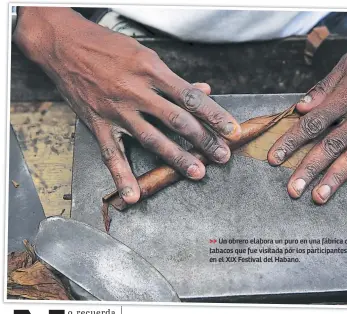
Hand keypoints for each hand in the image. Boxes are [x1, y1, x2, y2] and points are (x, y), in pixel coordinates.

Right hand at [14, 7, 240, 203]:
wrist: (64, 45)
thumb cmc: (109, 47)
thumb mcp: (146, 55)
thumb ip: (175, 79)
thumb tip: (205, 91)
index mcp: (151, 70)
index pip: (191, 96)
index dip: (214, 114)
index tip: (231, 129)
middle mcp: (136, 91)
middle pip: (177, 120)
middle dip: (203, 139)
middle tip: (222, 155)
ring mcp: (117, 110)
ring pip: (151, 138)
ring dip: (176, 158)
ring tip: (197, 172)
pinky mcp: (97, 123)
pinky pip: (112, 154)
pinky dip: (122, 176)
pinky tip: (133, 195)